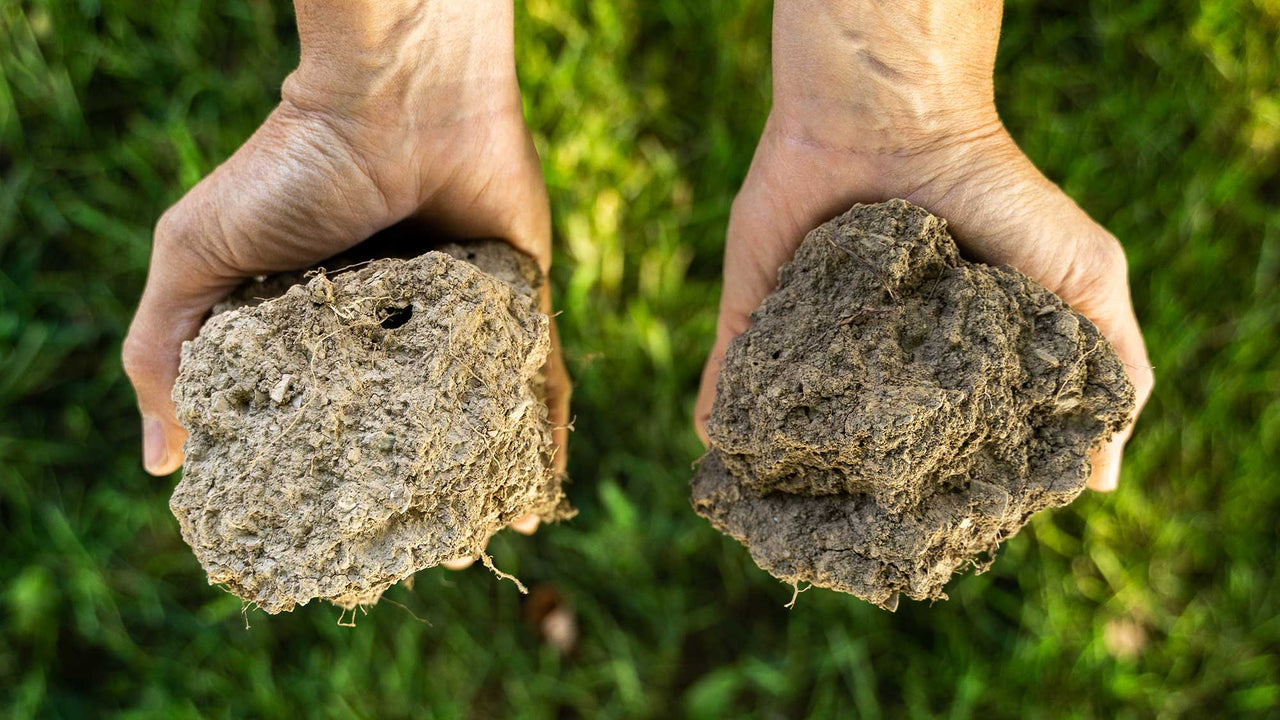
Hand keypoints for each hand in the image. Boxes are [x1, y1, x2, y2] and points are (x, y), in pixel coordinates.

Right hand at [122, 0, 568, 554]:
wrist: (399, 98)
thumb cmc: (289, 171)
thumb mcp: (196, 256)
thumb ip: (167, 351)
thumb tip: (162, 462)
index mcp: (319, 331)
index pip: (323, 425)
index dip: (324, 483)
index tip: (324, 540)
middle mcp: (394, 334)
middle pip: (406, 433)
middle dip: (410, 495)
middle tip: (411, 554)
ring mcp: (462, 323)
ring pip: (474, 421)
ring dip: (476, 483)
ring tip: (470, 543)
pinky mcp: (520, 305)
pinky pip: (536, 384)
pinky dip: (538, 441)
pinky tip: (532, 496)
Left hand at [695, 0, 1152, 491]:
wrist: (895, 123)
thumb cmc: (999, 196)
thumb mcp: (1084, 276)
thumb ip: (1109, 370)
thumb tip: (1101, 482)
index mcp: (948, 361)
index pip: (941, 447)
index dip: (941, 491)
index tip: (939, 535)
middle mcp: (878, 359)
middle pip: (860, 449)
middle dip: (859, 496)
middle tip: (860, 545)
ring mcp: (813, 340)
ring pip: (790, 430)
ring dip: (786, 473)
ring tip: (785, 523)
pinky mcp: (756, 315)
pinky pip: (730, 383)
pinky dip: (725, 424)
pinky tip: (728, 467)